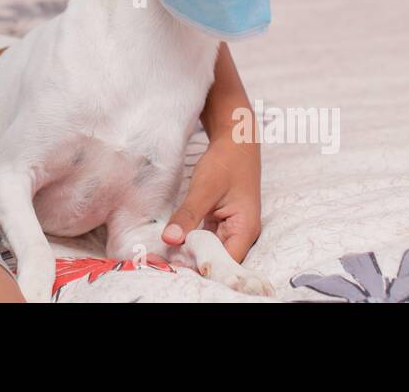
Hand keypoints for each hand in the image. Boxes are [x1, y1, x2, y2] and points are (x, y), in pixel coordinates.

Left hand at [162, 135, 260, 263]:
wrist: (235, 141)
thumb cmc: (226, 162)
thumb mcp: (204, 189)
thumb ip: (188, 215)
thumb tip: (169, 239)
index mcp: (245, 230)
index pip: (225, 262)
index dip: (202, 267)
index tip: (176, 266)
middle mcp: (240, 234)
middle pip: (217, 259)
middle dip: (193, 262)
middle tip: (163, 262)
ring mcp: (231, 229)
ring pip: (209, 250)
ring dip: (190, 253)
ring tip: (164, 256)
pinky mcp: (220, 223)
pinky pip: (206, 239)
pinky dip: (191, 241)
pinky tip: (173, 242)